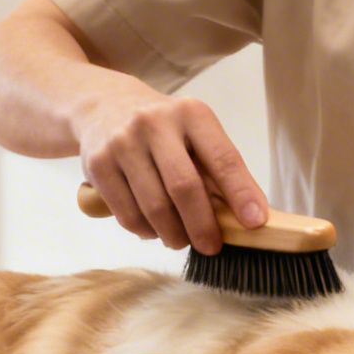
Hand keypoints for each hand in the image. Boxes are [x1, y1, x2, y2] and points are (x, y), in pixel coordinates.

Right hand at [73, 85, 267, 254]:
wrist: (104, 106)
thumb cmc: (163, 130)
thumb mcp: (194, 134)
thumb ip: (217, 171)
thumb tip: (247, 219)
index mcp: (192, 114)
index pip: (223, 159)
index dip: (241, 194)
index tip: (255, 223)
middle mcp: (155, 123)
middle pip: (184, 187)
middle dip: (202, 225)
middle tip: (211, 246)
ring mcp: (123, 143)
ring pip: (153, 207)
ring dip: (172, 234)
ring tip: (180, 239)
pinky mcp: (98, 164)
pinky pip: (127, 214)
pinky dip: (145, 231)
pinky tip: (152, 229)